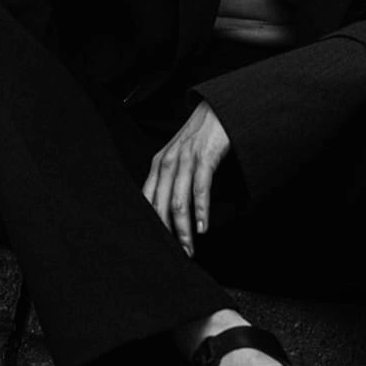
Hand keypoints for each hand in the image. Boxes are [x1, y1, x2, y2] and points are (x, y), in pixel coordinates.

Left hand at [143, 101, 229, 255]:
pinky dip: (201, 210)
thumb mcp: (177, 158)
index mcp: (157, 165)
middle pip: (161, 207)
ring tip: (190, 248)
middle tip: (178, 255)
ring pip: (179, 202)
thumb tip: (165, 211)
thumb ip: (169, 181)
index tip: (158, 247)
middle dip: (169, 235)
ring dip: (184, 229)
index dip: (152, 226)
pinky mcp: (204, 156)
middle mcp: (167, 163)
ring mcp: (185, 159)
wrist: (217, 110)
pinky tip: (204, 226)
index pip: (147, 202)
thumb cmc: (199, 138)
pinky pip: (200, 188)